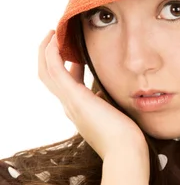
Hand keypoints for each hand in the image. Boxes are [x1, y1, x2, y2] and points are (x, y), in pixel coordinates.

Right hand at [38, 30, 149, 172]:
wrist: (126, 152)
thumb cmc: (128, 139)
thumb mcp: (118, 116)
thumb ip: (112, 103)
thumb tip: (113, 90)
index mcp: (81, 111)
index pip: (68, 85)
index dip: (69, 67)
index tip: (77, 54)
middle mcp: (70, 107)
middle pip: (49, 77)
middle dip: (51, 56)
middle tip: (57, 37)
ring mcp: (70, 102)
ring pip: (46, 71)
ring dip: (47, 50)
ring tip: (54, 32)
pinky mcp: (74, 97)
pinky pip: (54, 69)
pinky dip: (51, 52)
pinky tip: (56, 38)